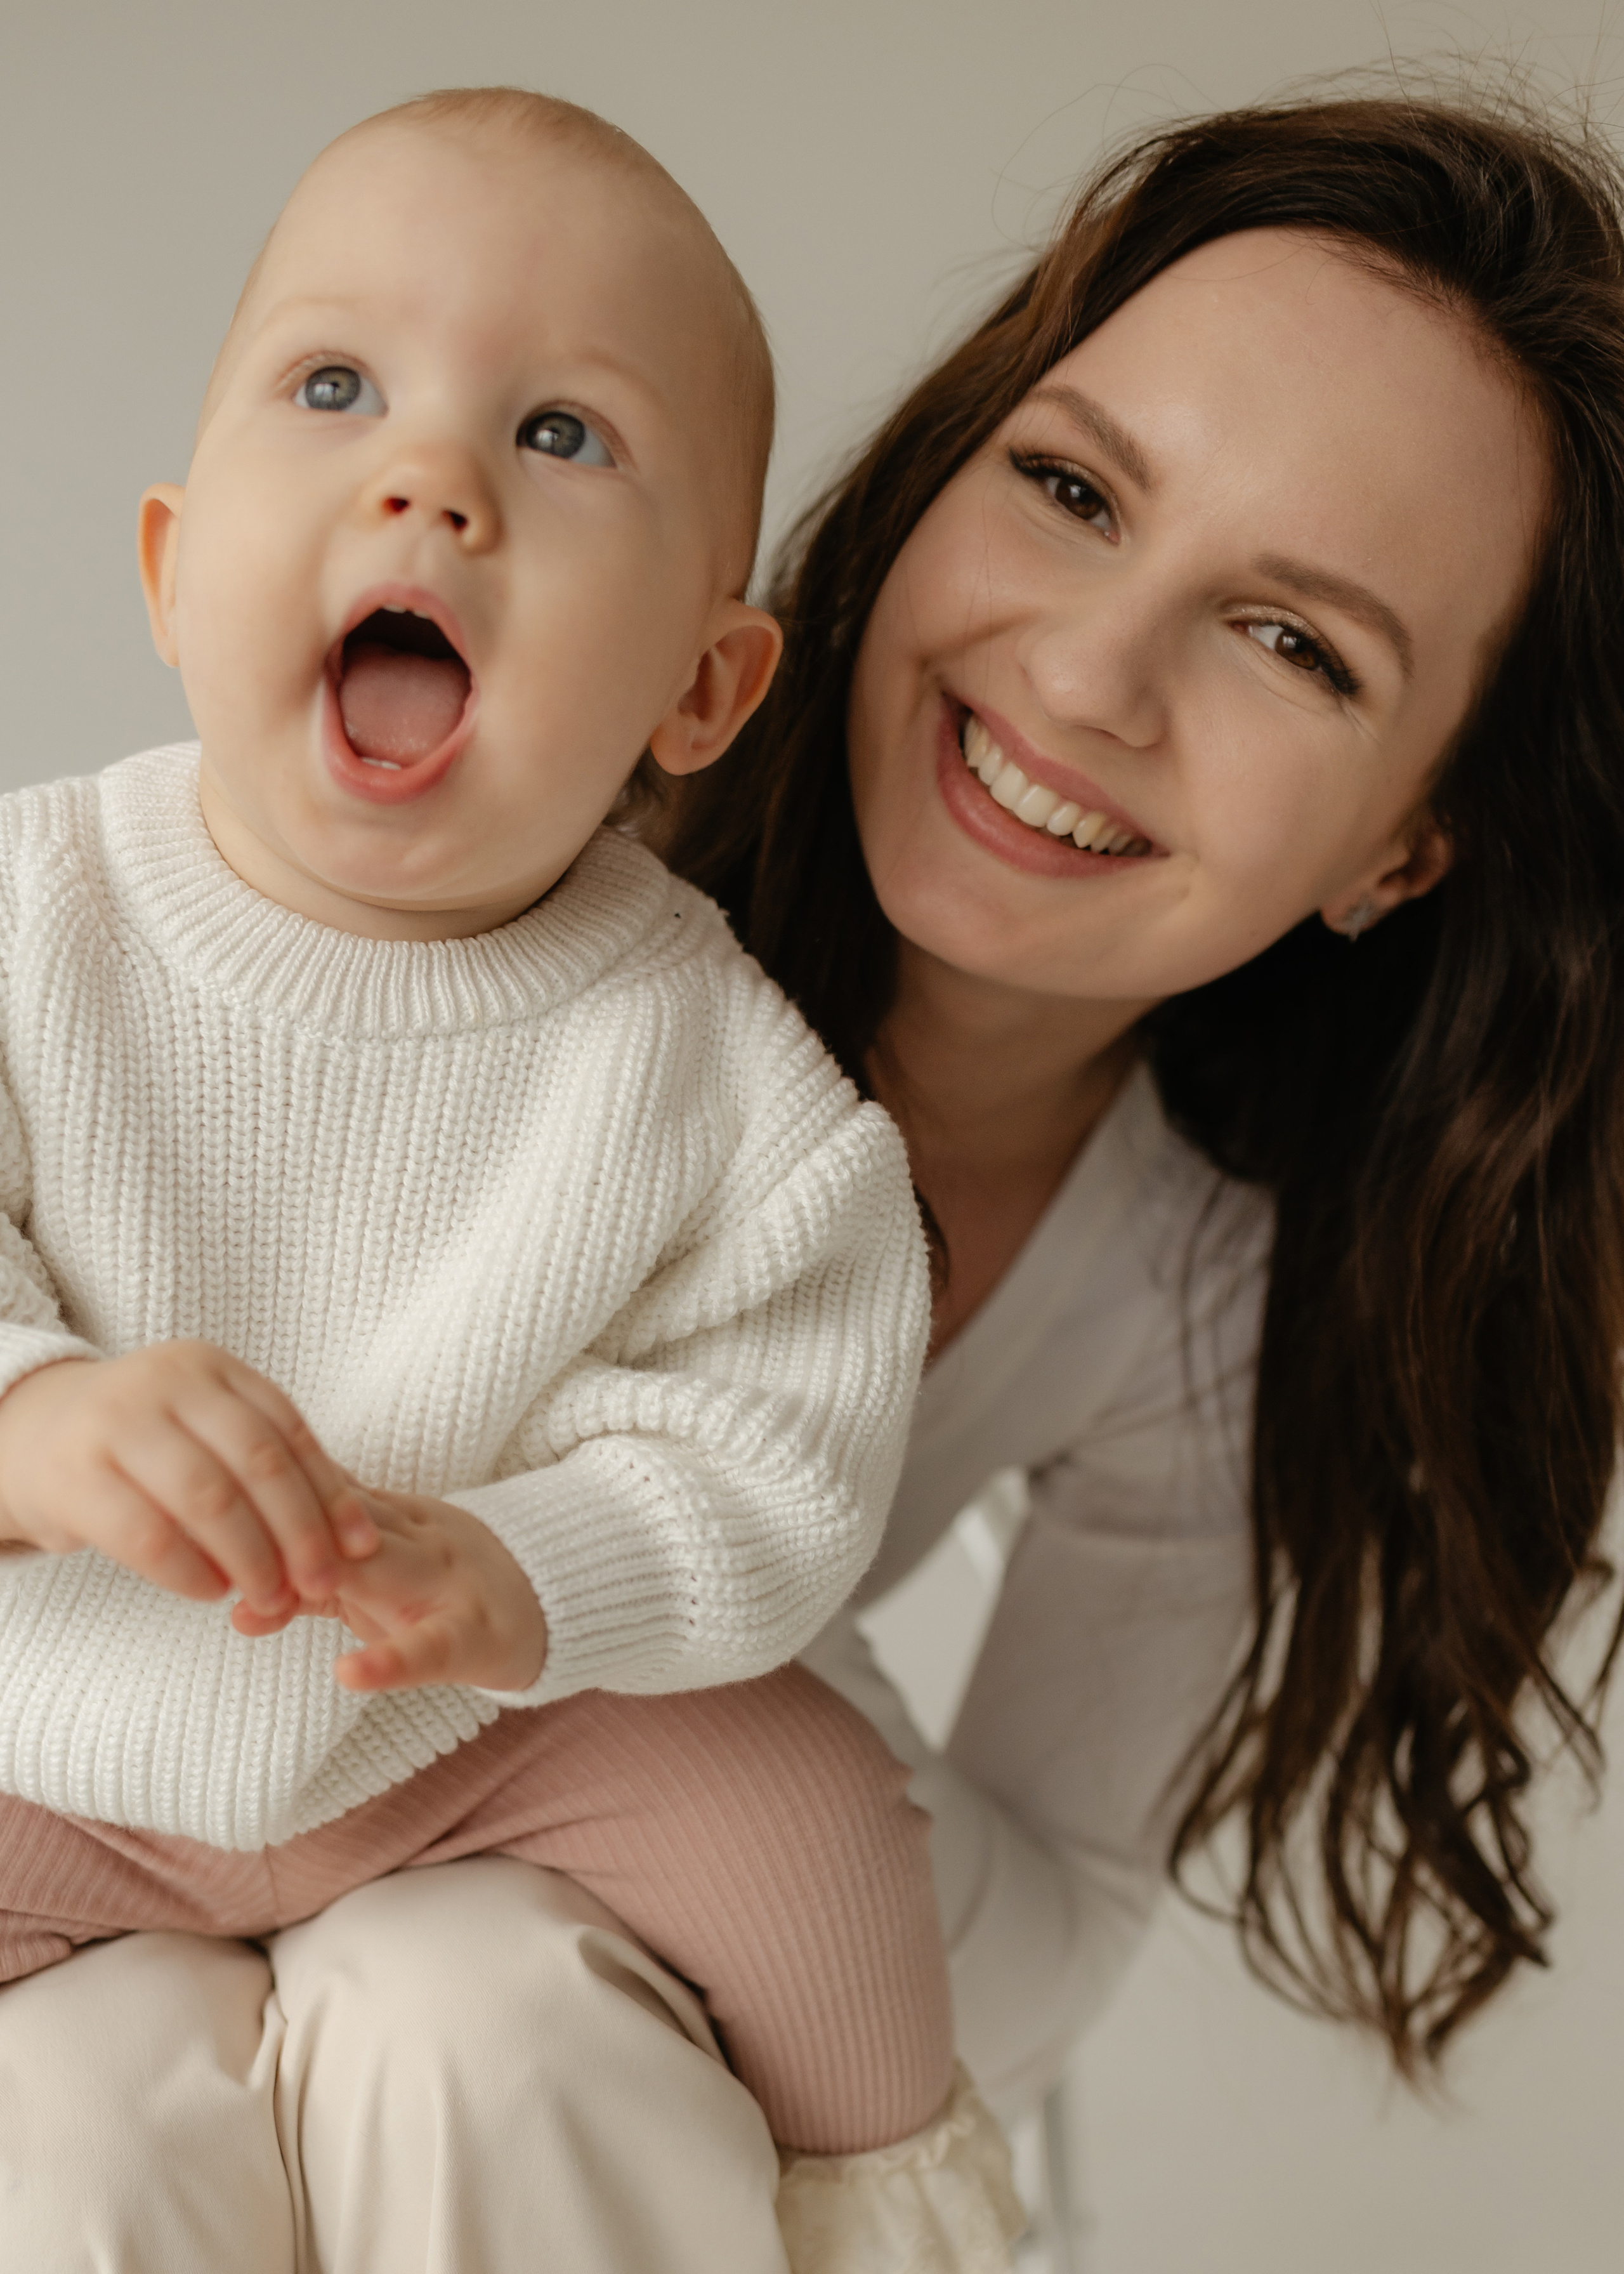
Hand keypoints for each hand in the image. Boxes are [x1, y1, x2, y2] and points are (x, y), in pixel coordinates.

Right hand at [0, 1344, 377, 1616]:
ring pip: (208, 1499)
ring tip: (271, 1597)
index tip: (360, 1546)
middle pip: (258, 1463)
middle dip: (300, 1531)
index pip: (290, 1431)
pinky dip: (190, 1572)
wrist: (29, 1435)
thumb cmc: (142, 1445)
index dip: (332, 1493)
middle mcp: (166, 1383)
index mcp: (211, 1368)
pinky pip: (147, 1535)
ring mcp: (115, 1425)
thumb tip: (352, 1535)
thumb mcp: (204, 1430)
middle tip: (322, 1583)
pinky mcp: (74, 1476)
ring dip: (251, 1558)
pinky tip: (211, 1592)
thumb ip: (269, 1465)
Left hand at [235, 1486, 547, 1694]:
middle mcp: (420, 1540)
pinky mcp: (473, 1637)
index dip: (271, 1508)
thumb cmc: (445, 1588)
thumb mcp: (386, 1570)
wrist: (545, 1604)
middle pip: (347, 1526)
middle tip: (226, 1560)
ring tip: (269, 1602)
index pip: (326, 1501)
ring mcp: (448, 1584)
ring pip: (385, 1568)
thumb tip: (236, 1604)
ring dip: (327, 1580)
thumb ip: (315, 1585)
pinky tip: (350, 1673)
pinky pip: (431, 1649)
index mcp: (396, 1520)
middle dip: (286, 1541)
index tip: (211, 1521)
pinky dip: (391, 1661)